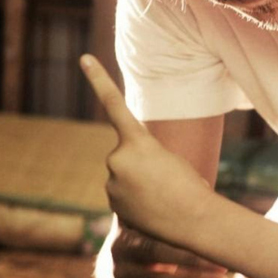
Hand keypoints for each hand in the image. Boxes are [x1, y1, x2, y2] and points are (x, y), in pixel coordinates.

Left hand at [80, 54, 213, 239]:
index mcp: (137, 140)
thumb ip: (144, 158)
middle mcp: (117, 158)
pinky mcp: (113, 204)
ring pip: (123, 177)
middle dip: (141, 165)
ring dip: (140, 185)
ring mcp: (112, 183)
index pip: (114, 104)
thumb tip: (128, 174)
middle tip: (165, 179)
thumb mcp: (170, 160)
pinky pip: (123, 195)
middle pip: (124, 155)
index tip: (84, 58)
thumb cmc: (190, 186)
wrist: (193, 219)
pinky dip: (136, 201)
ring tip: (162, 196)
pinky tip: (154, 209)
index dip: (98, 79)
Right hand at [95, 218, 228, 277]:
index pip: (155, 248)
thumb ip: (167, 206)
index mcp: (126, 240)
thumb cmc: (146, 232)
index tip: (216, 251)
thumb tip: (203, 185)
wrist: (115, 265)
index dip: (185, 254)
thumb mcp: (147, 218)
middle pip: (157, 277)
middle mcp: (120, 268)